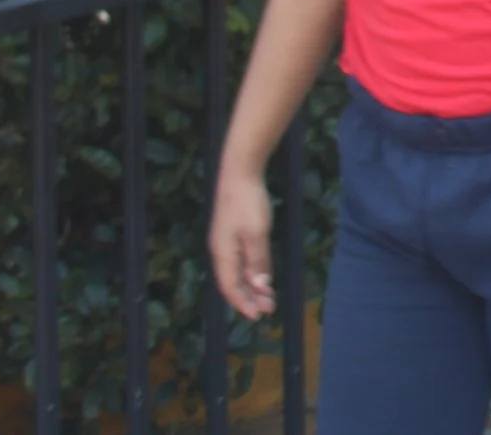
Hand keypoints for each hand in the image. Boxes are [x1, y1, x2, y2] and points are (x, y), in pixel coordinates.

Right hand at [210, 170, 276, 319]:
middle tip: (269, 309)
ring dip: (253, 286)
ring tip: (269, 297)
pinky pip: (242, 260)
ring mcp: (227, 242)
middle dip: (250, 298)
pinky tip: (263, 276)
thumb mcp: (256, 234)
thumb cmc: (247, 203)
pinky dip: (252, 271)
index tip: (258, 316)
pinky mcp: (234, 234)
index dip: (242, 303)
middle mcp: (222, 251)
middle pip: (234, 282)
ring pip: (238, 272)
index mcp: (223, 254)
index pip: (230, 287)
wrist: (239, 173)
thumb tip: (260, 287)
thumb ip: (258, 261)